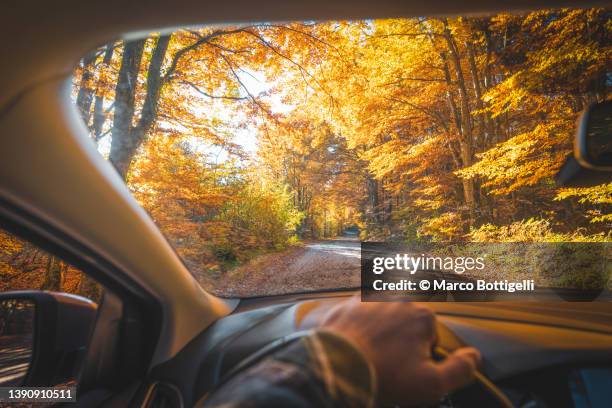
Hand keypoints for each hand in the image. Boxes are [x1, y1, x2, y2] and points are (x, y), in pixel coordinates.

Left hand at [318, 297, 479, 404]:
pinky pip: (359, 314)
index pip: (430, 336)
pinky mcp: (348, 303)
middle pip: (407, 324)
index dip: (422, 357)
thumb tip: (474, 356)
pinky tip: (355, 343)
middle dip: (401, 342)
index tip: (409, 369)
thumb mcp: (432, 384)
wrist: (337, 365)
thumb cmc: (385, 375)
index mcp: (422, 316)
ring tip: (370, 355)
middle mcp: (398, 300)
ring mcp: (371, 299)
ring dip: (380, 332)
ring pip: (383, 317)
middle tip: (389, 364)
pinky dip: (359, 326)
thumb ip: (461, 369)